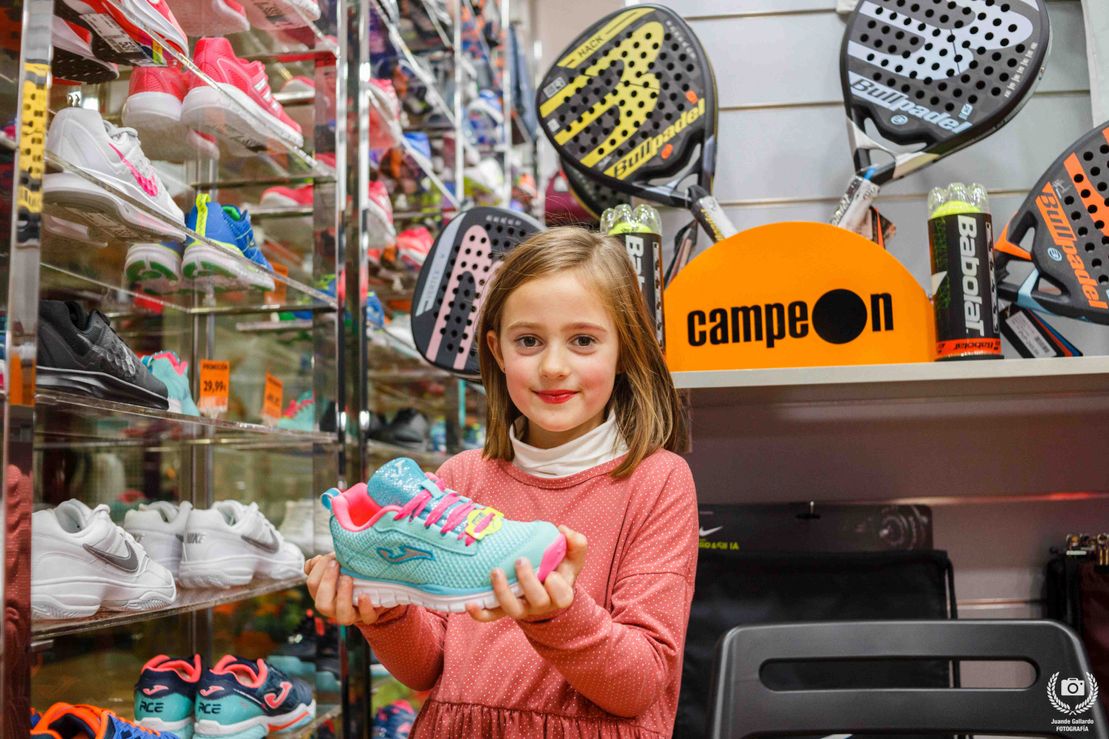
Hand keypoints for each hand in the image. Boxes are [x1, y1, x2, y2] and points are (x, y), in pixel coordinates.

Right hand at [304, 554, 398, 625]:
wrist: (374, 590)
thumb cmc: (351, 577)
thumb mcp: (337, 568)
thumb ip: (324, 563)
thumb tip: (315, 560)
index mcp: (323, 596)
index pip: (313, 585)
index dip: (319, 569)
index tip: (331, 557)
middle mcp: (334, 609)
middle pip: (322, 604)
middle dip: (327, 581)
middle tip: (335, 564)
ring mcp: (352, 615)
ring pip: (342, 616)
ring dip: (343, 595)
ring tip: (347, 578)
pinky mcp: (369, 616)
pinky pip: (367, 617)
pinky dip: (364, 606)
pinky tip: (363, 595)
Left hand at [466, 525, 586, 622]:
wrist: (545, 589)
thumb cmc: (560, 569)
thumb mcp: (572, 557)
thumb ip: (576, 543)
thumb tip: (563, 530)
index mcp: (560, 593)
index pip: (562, 597)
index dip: (557, 589)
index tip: (552, 574)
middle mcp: (541, 604)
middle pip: (537, 601)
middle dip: (528, 582)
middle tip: (520, 561)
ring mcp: (521, 608)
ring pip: (512, 609)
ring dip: (502, 592)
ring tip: (495, 571)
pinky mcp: (503, 609)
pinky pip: (491, 616)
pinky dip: (480, 613)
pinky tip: (470, 603)